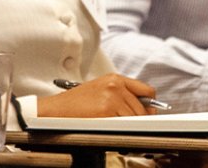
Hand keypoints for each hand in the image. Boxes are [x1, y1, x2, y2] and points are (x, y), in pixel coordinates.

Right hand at [38, 73, 156, 116]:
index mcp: (115, 78)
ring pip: (135, 117)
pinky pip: (125, 123)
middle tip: (133, 125)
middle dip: (141, 118)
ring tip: (117, 126)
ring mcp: (112, 97)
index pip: (146, 90)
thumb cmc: (75, 103)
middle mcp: (116, 85)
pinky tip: (112, 127)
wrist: (57, 109)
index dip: (150, 104)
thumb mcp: (100, 90)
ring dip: (131, 125)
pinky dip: (122, 129)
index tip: (149, 113)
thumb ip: (121, 94)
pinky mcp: (107, 110)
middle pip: (143, 106)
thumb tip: (143, 109)